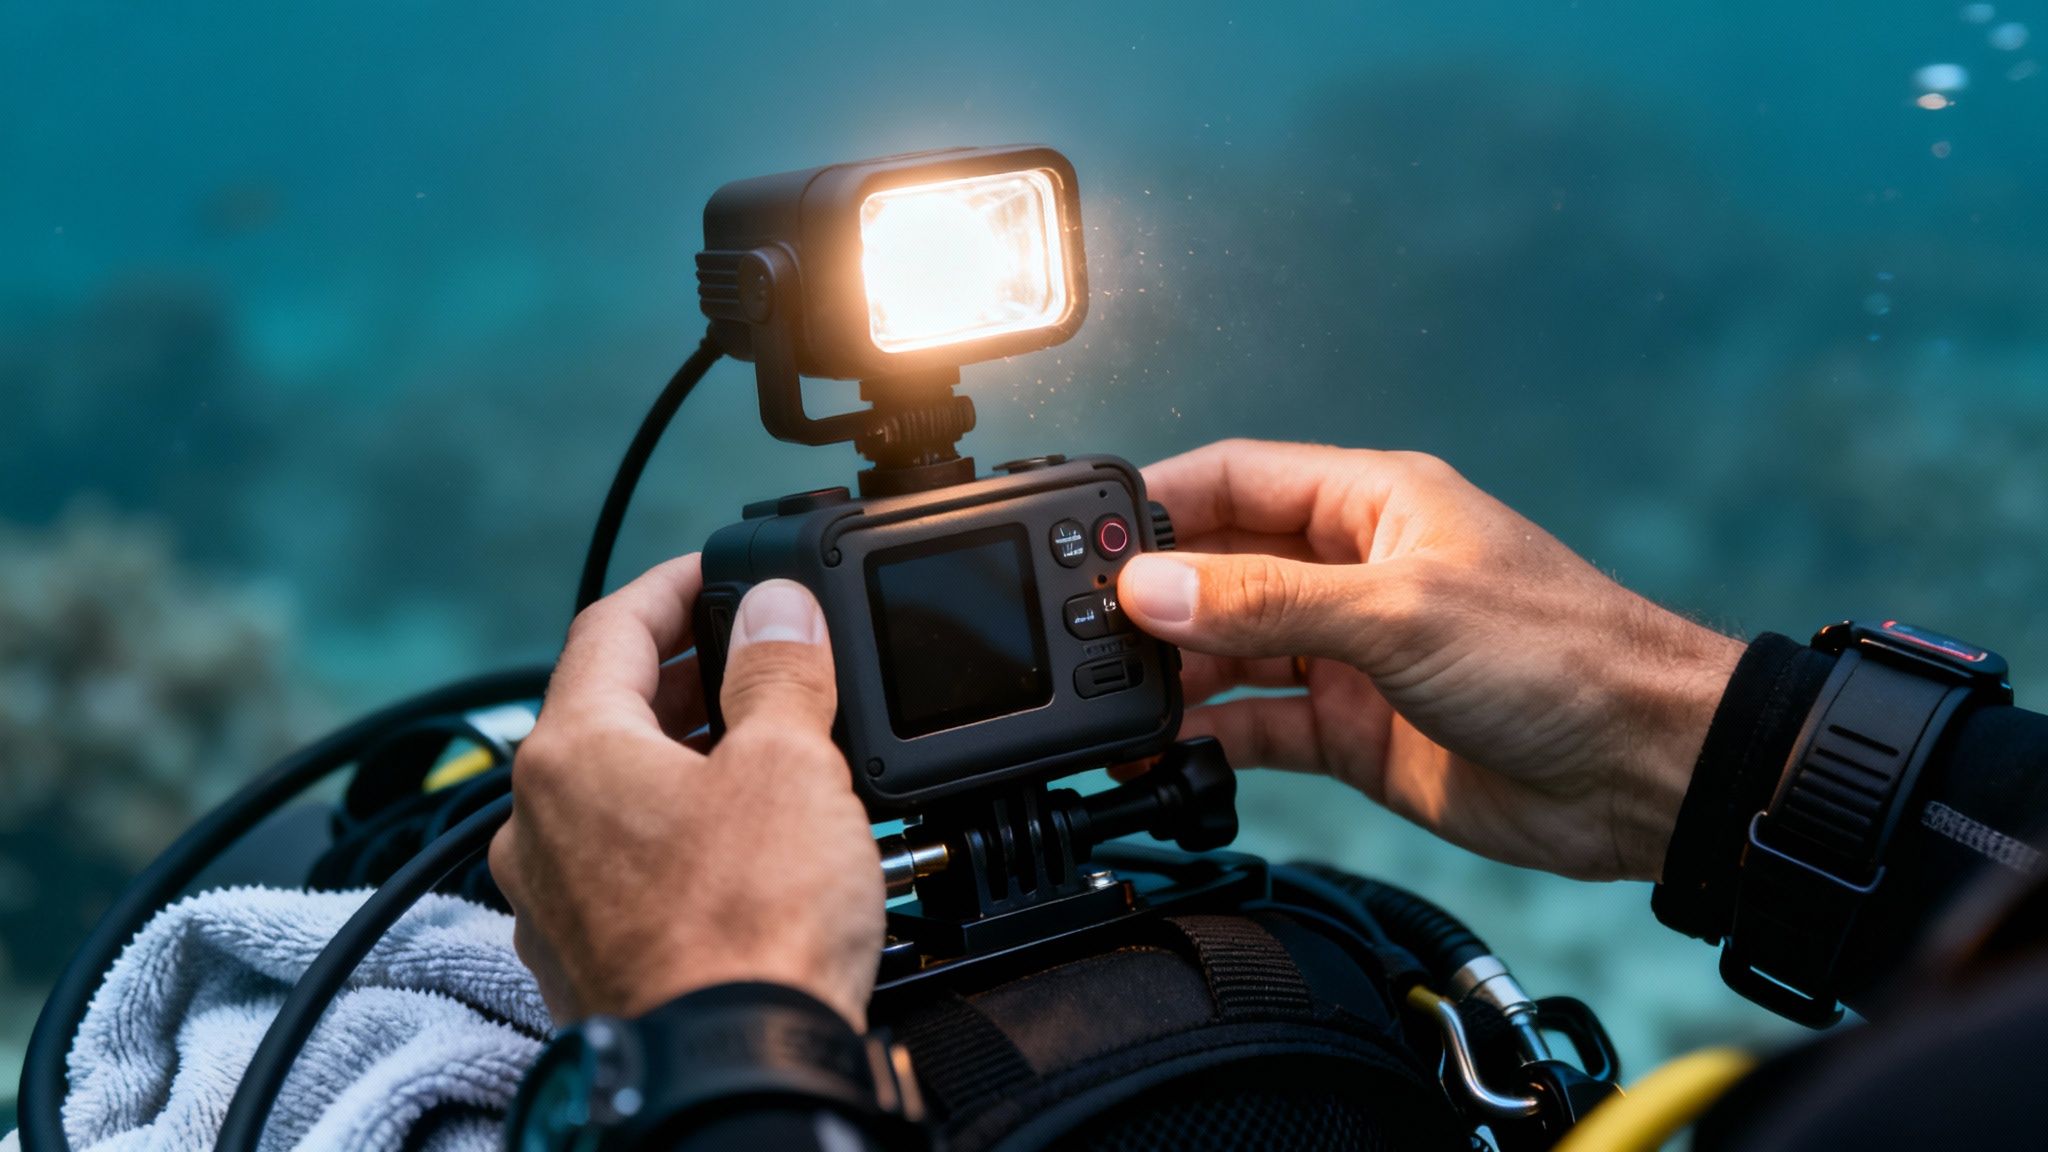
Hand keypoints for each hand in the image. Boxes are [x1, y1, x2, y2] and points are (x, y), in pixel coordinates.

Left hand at [489, 558, 883, 1027]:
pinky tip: (740, 845)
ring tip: (767, 749)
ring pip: (612, 791)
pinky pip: (620, 864)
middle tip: (760, 658)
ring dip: (683, 756)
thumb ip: (778, 670)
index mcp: (568, 753)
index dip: (675, 584)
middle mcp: (534, 823)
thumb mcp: (789, 765)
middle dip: (689, 675)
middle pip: (607, 709)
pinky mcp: (582, 959)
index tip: (719, 569)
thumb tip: (775, 609)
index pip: (610, 625)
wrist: (732, 1075)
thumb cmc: (750, 927)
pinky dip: (674, 831)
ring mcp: (549, 899)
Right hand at [1116, 440, 1743, 881]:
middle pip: (1223, 568)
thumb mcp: (1400, 613)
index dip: (1162, 501)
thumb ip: (1267, 603)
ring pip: (1232, 650)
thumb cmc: (1562, 655)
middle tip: (1083, 628)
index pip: (1239, 479)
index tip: (1091, 535)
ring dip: (1174, 672)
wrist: (1643, 770)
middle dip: (1155, 595)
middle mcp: (1354, 573)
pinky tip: (1167, 752)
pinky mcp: (1356, 730)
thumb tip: (1155, 588)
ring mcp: (1352, 653)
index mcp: (1374, 505)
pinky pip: (1260, 725)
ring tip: (1111, 696)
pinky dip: (1210, 739)